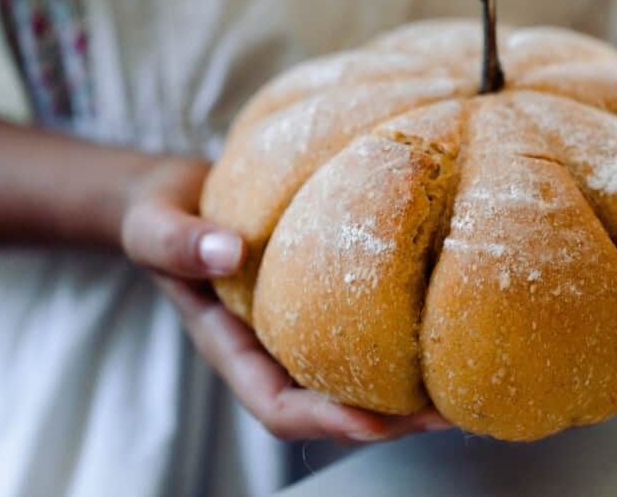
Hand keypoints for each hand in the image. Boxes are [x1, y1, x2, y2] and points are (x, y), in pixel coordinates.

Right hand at [120, 157, 452, 442]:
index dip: (325, 419)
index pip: (277, 404)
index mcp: (230, 346)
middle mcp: (270, 348)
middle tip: (446, 410)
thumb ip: (179, 243)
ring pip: (356, 377)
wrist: (174, 196)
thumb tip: (229, 251)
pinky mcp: (322, 300)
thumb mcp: (154, 224)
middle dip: (389, 419)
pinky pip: (363, 331)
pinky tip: (442, 325)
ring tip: (462, 384)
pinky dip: (402, 340)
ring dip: (408, 390)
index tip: (375, 421)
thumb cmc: (160, 214)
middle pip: (332, 405)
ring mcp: (297, 328)